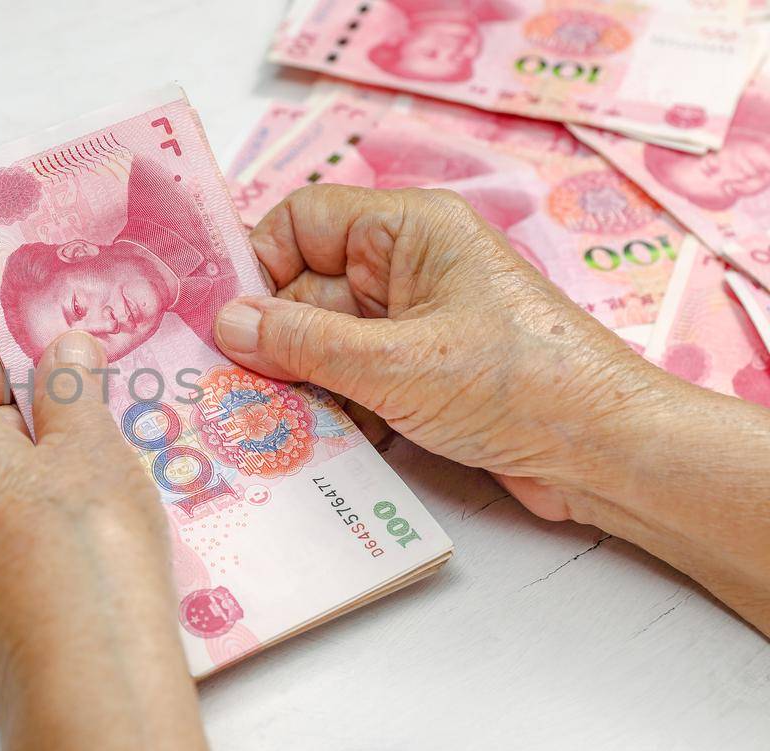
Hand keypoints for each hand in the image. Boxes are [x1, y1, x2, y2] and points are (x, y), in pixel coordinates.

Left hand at [0, 332, 210, 750]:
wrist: (80, 673)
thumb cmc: (81, 552)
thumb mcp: (91, 445)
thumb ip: (70, 387)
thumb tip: (64, 350)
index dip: (3, 359)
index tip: (59, 377)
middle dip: (12, 412)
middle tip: (81, 430)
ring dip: (14, 463)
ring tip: (81, 484)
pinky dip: (7, 508)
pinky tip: (65, 530)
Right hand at [214, 184, 769, 632]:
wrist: (606, 453)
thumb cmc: (519, 386)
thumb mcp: (395, 365)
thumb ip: (302, 344)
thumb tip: (225, 324)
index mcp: (409, 231)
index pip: (302, 221)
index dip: (258, 265)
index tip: (221, 321)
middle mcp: (407, 267)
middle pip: (303, 289)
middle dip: (269, 340)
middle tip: (225, 387)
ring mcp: (414, 323)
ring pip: (321, 342)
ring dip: (297, 384)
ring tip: (262, 424)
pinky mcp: (420, 374)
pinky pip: (349, 379)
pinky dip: (329, 409)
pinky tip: (311, 444)